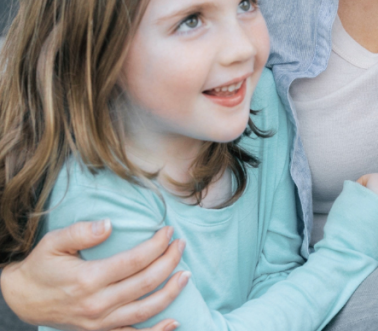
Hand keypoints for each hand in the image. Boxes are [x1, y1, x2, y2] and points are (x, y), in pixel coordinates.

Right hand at [0, 219, 187, 330]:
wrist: (21, 300)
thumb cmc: (40, 268)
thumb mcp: (53, 244)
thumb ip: (81, 232)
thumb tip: (109, 225)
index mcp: (88, 279)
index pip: (134, 261)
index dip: (156, 245)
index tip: (168, 232)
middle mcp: (97, 304)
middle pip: (145, 283)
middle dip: (169, 262)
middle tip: (181, 245)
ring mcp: (99, 323)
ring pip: (144, 310)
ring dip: (170, 293)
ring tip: (186, 274)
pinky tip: (175, 322)